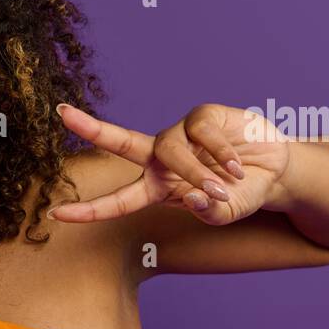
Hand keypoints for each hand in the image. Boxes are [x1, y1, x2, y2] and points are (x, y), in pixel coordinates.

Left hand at [48, 103, 290, 224]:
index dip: (88, 210)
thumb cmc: (240, 195)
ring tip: (224, 187)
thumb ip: (210, 213)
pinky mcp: (201, 116)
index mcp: (156, 188)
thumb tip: (195, 198)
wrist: (274, 170)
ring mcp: (180, 134)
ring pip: (171, 150)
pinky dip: (221, 154)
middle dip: (91, 128)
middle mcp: (160, 159)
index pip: (117, 201)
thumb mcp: (225, 214)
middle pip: (120, 142)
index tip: (55, 214)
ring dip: (196, 172)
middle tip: (62, 113)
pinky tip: (236, 166)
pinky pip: (201, 132)